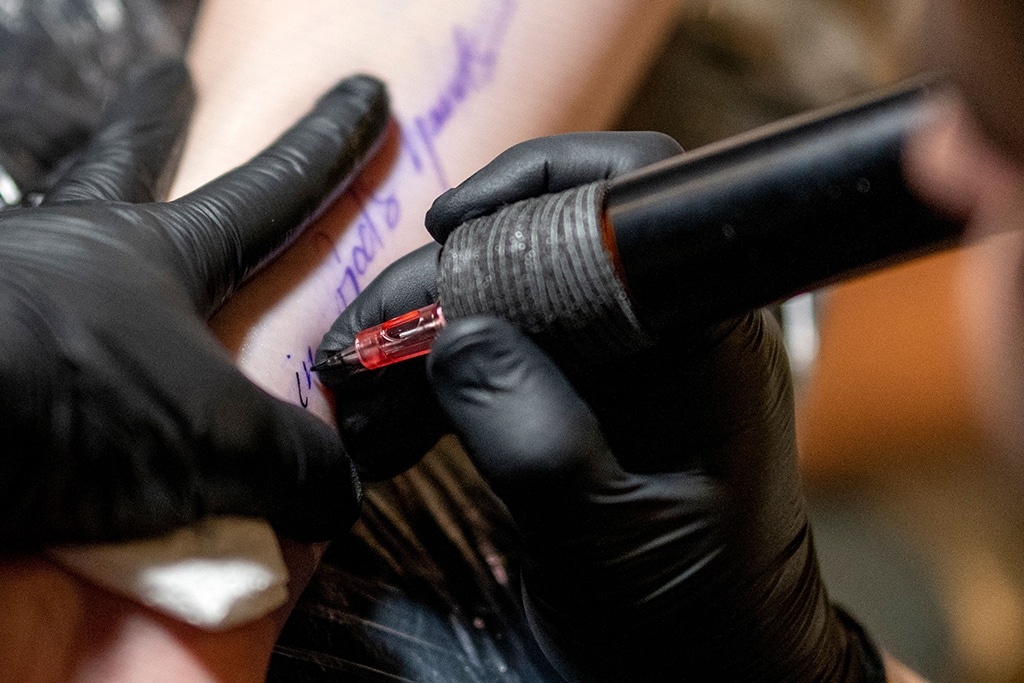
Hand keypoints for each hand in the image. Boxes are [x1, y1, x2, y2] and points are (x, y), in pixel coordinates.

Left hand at [0, 58, 388, 549]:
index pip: (269, 193)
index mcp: (159, 258)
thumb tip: (339, 491)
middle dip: (154, 120)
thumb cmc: (70, 399)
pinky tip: (25, 327)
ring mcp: (6, 289)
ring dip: (62, 205)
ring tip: (66, 203)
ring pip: (43, 224)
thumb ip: (294, 462)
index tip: (360, 99)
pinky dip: (19, 306)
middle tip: (166, 78)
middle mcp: (74, 255)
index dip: (324, 148)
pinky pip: (7, 312)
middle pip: (124, 164)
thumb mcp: (220, 443)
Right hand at [318, 132, 885, 680]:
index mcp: (703, 334)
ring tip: (351, 395)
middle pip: (541, 248)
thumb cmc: (689, 608)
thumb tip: (455, 337)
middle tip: (356, 346)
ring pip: (507, 302)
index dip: (536, 185)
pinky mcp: (581, 397)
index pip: (634, 198)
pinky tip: (384, 423)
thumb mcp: (606, 531)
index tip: (446, 225)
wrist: (708, 664)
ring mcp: (620, 362)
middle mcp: (663, 328)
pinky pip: (499, 355)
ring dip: (421, 339)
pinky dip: (436, 381)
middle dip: (439, 285)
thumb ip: (536, 436)